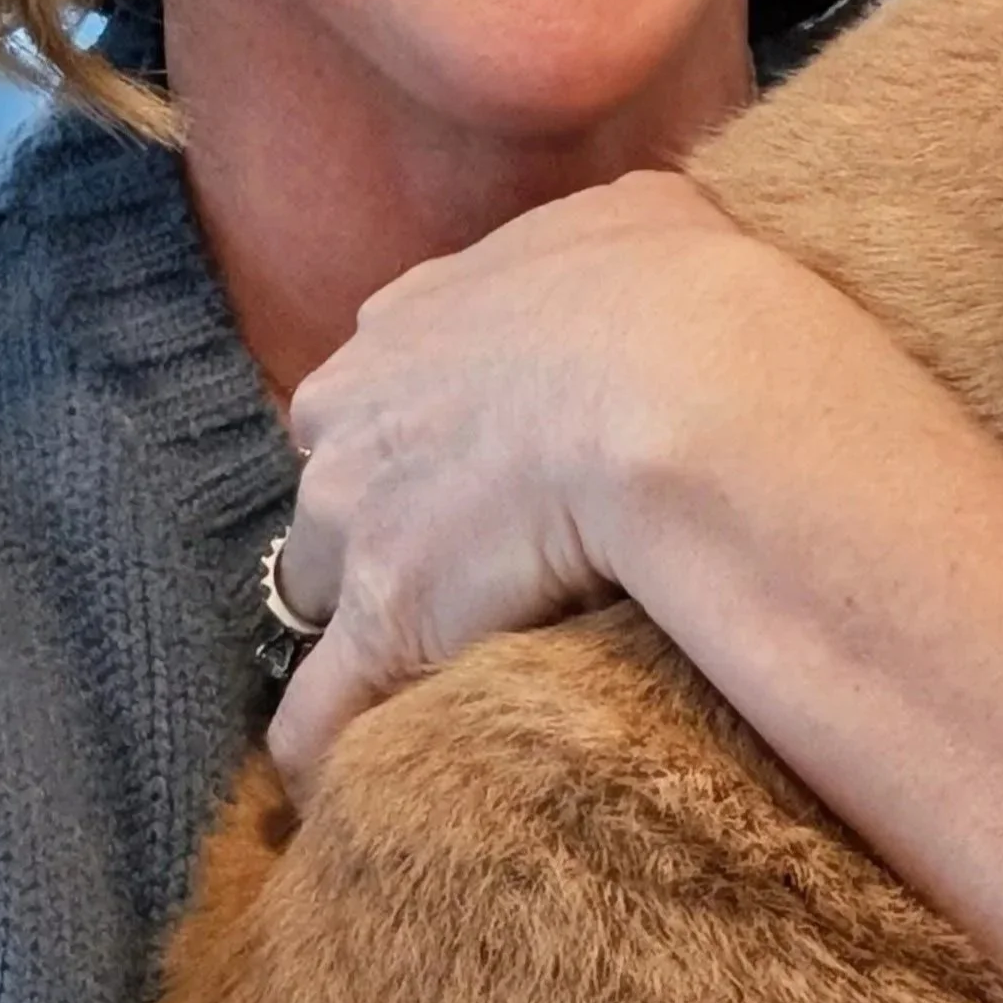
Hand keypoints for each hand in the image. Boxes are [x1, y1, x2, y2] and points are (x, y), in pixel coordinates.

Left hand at [265, 169, 837, 797]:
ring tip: (438, 675)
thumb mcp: (642, 211)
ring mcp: (355, 520)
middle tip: (474, 568)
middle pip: (336, 487)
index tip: (475, 473)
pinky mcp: (382, 625)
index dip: (425, 437)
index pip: (382, 389)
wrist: (685, 381)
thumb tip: (633, 230)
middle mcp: (354, 410)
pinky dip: (335, 753)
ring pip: (321, 592)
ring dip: (366, 630)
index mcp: (407, 318)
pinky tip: (362, 791)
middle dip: (384, 526)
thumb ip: (603, 227)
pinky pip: (318, 717)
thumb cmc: (678, 291)